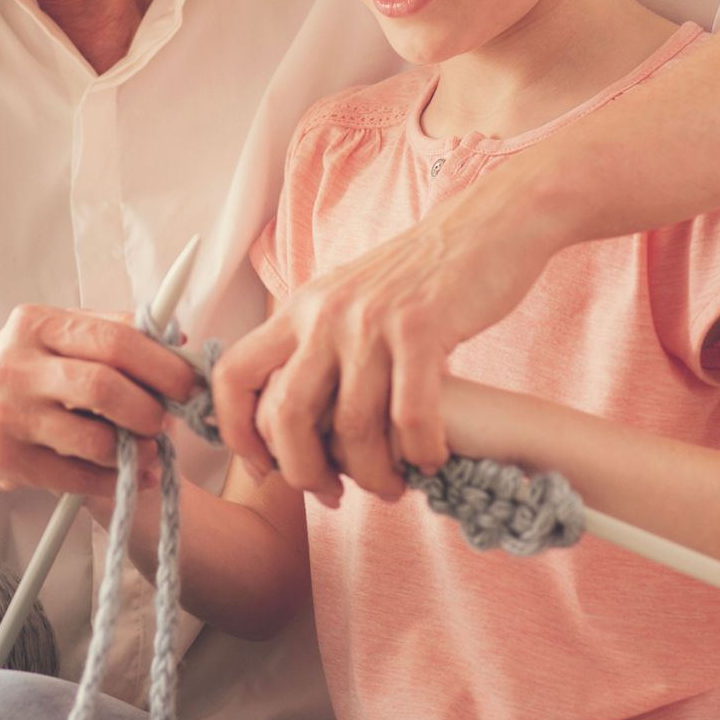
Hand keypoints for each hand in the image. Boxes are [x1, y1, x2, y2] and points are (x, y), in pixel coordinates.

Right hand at [0, 305, 198, 498]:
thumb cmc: (17, 376)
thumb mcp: (50, 338)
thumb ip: (109, 331)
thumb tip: (176, 336)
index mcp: (36, 324)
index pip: (114, 338)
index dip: (162, 363)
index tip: (189, 382)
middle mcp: (17, 366)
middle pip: (104, 386)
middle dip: (150, 408)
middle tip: (168, 421)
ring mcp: (9, 415)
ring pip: (94, 438)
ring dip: (134, 450)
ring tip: (149, 450)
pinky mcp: (7, 460)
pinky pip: (77, 478)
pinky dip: (114, 481)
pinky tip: (133, 477)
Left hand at [213, 182, 569, 502]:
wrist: (484, 226)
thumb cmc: (420, 276)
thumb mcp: (348, 299)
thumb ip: (316, 346)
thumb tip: (292, 416)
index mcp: (298, 309)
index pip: (234, 376)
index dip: (237, 433)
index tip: (264, 470)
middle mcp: (325, 314)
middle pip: (285, 416)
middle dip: (303, 471)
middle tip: (331, 493)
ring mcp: (372, 321)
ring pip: (353, 427)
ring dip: (372, 474)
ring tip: (393, 486)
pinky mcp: (423, 328)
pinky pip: (410, 416)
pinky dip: (420, 452)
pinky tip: (432, 460)